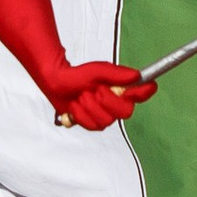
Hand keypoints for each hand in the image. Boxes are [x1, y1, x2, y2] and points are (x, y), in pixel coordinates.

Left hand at [41, 59, 156, 131]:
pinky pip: (91, 125)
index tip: (131, 89)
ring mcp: (104, 115)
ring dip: (89, 106)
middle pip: (126, 112)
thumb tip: (137, 76)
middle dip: (107, 101)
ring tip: (81, 96)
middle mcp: (116, 104)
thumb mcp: (97, 70)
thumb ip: (117, 74)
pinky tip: (76, 105)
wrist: (55, 83)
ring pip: (106, 120)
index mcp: (122, 89)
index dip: (141, 93)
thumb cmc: (78, 75)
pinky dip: (80, 114)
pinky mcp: (91, 124)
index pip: (142, 93)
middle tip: (96, 90)